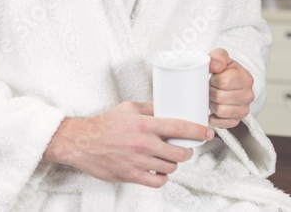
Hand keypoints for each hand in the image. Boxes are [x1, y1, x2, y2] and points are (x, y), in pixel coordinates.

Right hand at [42, 101, 213, 187]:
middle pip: (179, 152)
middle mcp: (144, 143)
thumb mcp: (129, 108)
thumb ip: (150, 108)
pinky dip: (162, 177)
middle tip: (185, 147)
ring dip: (174, 163)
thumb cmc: (104, 124)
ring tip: (170, 157)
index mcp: (145, 124)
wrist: (82, 142)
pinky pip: (157, 182)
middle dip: (187, 150)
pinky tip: (160, 171)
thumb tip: (167, 108)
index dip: (198, 130)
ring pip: (170, 167)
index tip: (208, 132)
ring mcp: (138, 161)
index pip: (180, 127)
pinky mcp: (131, 175)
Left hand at [207, 48, 254, 128]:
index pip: (224, 82)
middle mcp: (248, 95)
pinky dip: (213, 117)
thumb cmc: (225, 70)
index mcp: (246, 78)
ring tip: (212, 97)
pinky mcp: (236, 121)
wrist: (230, 82)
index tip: (212, 77)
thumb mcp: (221, 57)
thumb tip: (213, 65)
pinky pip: (221, 123)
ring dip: (211, 104)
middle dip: (210, 92)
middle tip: (210, 88)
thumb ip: (217, 57)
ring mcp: (244, 110)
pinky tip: (213, 109)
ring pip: (220, 110)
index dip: (213, 80)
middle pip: (220, 97)